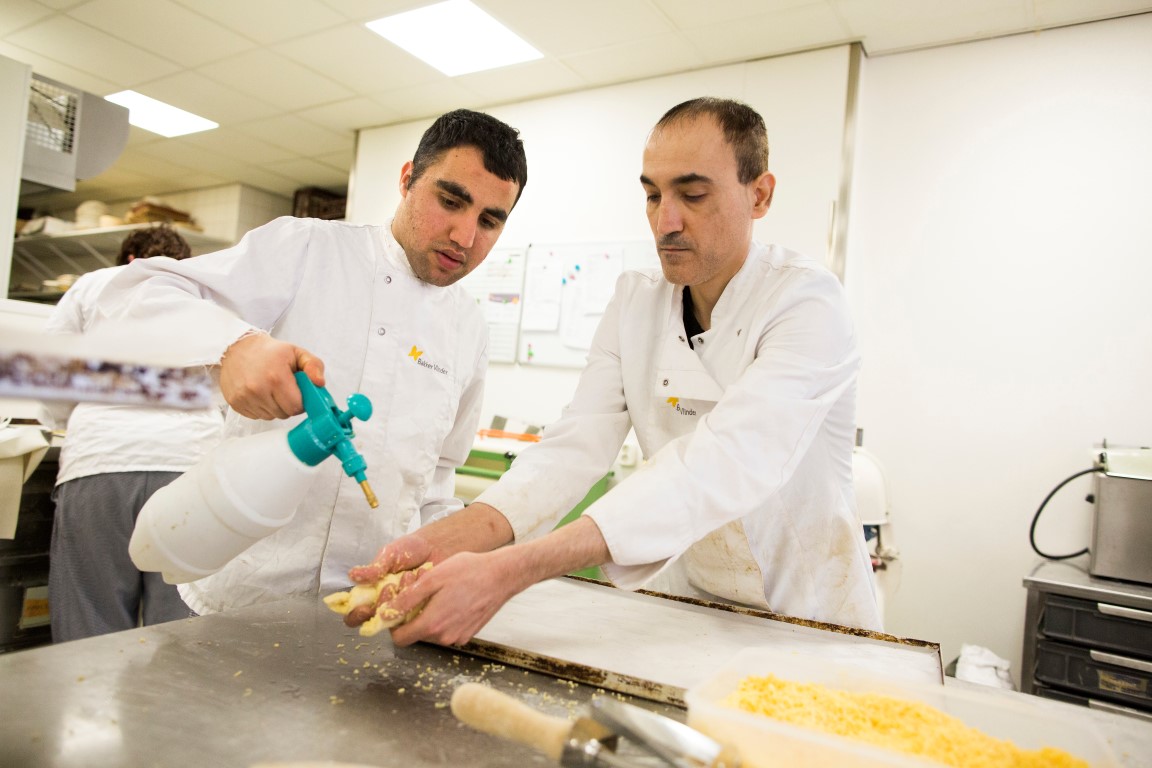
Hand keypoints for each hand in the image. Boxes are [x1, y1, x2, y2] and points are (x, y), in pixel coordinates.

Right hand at [219, 332, 324, 418]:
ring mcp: (244, 397)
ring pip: (271, 416)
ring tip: (270, 389)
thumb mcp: (296, 352)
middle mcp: (258, 389)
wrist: (237, 347)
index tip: (298, 392)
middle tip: (284, 389)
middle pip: (284, 414)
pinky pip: (257, 416)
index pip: (296, 407)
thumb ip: (314, 366)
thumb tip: (320, 383)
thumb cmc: (270, 352)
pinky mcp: (235, 403)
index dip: (301, 401)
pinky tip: (260, 392)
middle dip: (288, 404)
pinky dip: (261, 407)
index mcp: (276, 376)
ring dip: (275, 407)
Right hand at [343, 533, 437, 626]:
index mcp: (372, 593)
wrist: (437, 546)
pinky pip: (418, 615)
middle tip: (389, 588)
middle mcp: (387, 605)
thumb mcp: (389, 554)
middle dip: (380, 611)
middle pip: (376, 622)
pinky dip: (419, 598)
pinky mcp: (422, 609)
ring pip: (397, 621)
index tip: (364, 607)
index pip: (356, 613)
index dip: (356, 615)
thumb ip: (374, 567)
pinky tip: (422, 576)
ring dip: (400, 600)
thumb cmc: (410, 549)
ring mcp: (405, 609)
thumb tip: (352, 575)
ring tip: (408, 575)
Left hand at [385, 550, 522, 646]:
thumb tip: (386, 613)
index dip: (392, 623)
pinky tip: (451, 596)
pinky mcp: (469, 633)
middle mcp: (444, 636)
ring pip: (432, 630)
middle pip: (415, 632)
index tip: (396, 604)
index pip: (399, 638)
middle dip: (412, 612)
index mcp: (432, 624)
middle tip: (417, 586)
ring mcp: (458, 637)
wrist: (502, 575)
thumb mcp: (433, 578)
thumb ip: (407, 599)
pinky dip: (443, 615)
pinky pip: (447, 628)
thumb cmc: (470, 572)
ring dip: (428, 613)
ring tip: (436, 589)